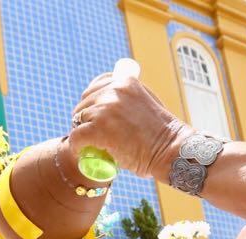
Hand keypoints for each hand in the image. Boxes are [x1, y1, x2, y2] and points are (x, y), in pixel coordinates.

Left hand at [67, 73, 189, 179]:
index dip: (91, 101)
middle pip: (85, 103)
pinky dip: (76, 145)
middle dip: (85, 118)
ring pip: (79, 119)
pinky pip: (76, 136)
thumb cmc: (161, 133)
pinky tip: (80, 151)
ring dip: (81, 132)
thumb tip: (112, 103)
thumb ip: (129, 98)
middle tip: (90, 134)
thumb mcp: (147, 102)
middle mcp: (114, 90)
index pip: (97, 85)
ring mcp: (105, 108)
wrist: (169, 149)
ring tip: (88, 144)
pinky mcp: (98, 128)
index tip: (92, 114)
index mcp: (125, 81)